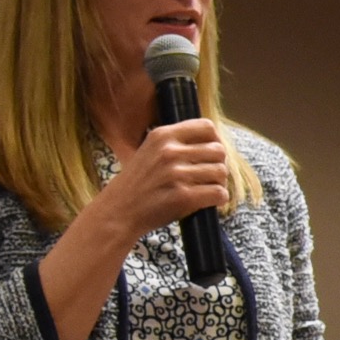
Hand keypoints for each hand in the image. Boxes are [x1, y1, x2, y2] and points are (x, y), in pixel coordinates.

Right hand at [89, 118, 231, 243]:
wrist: (118, 211)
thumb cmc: (137, 184)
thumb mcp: (150, 151)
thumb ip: (176, 143)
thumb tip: (213, 141)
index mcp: (162, 135)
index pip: (206, 127)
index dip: (215, 141)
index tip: (211, 154)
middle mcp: (170, 151)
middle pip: (218, 150)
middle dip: (219, 164)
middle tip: (211, 176)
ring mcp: (177, 174)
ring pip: (221, 172)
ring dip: (220, 183)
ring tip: (209, 189)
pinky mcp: (183, 196)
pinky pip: (218, 193)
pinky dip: (219, 198)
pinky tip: (210, 201)